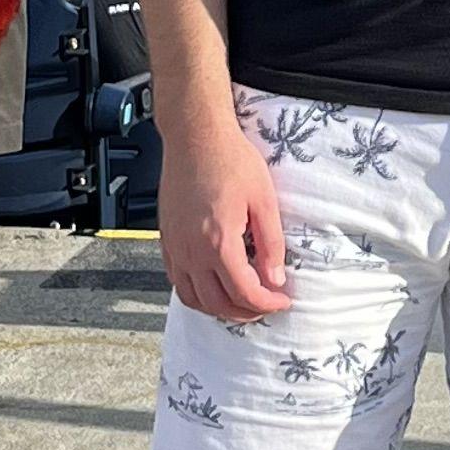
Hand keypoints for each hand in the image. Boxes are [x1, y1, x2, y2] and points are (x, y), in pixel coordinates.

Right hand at [161, 111, 292, 321]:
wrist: (195, 136)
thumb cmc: (230, 160)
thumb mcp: (264, 201)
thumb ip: (271, 245)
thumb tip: (276, 278)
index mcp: (218, 242)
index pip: (244, 292)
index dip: (267, 304)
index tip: (282, 300)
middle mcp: (191, 251)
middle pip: (217, 304)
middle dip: (245, 312)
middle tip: (266, 306)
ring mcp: (175, 246)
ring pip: (192, 298)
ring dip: (218, 309)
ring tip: (241, 302)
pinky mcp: (166, 239)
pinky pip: (177, 281)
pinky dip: (196, 294)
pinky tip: (213, 285)